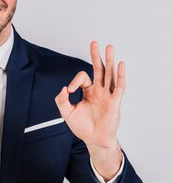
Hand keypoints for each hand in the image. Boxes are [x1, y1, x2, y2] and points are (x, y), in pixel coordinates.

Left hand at [55, 41, 124, 179]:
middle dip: (96, 56)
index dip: (75, 80)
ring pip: (109, 74)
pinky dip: (120, 75)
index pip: (83, 77)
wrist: (94, 140)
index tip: (69, 90)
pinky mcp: (115, 102)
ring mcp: (107, 95)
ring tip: (109, 47)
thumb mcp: (67, 113)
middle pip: (98, 69)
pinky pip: (119, 86)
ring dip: (109, 60)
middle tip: (94, 43)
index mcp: (88, 92)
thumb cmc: (83, 127)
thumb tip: (63, 88)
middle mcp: (99, 90)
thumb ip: (62, 101)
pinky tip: (120, 64)